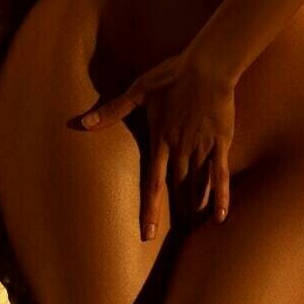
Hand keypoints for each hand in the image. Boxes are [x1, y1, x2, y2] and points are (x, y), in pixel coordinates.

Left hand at [79, 47, 234, 239]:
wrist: (207, 66)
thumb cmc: (171, 75)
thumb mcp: (138, 91)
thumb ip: (112, 111)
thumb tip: (83, 123)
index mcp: (160, 140)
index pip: (153, 183)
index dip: (150, 209)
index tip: (147, 234)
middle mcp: (180, 149)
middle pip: (177, 188)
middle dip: (176, 213)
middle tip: (176, 236)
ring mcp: (201, 147)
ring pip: (197, 184)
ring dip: (194, 206)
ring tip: (193, 227)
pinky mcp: (220, 142)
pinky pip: (220, 173)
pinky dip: (220, 194)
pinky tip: (220, 215)